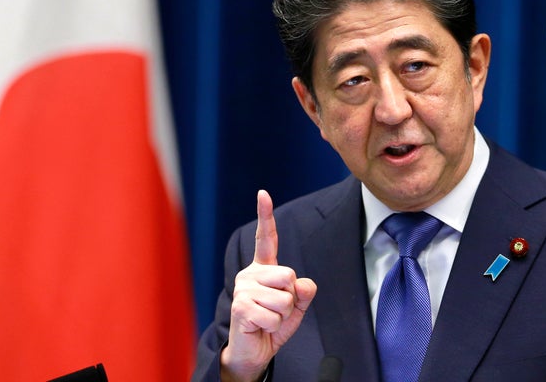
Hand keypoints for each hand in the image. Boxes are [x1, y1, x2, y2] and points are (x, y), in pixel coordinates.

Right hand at [221, 190, 317, 381]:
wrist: (252, 352)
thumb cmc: (272, 325)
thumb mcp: (295, 308)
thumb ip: (304, 293)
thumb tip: (305, 284)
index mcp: (263, 269)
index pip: (266, 238)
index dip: (265, 216)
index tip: (263, 193)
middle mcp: (249, 274)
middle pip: (289, 275)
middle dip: (290, 298)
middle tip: (275, 310)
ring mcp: (243, 290)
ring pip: (284, 298)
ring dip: (282, 315)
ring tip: (267, 320)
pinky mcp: (240, 307)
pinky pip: (274, 315)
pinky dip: (274, 327)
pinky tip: (260, 327)